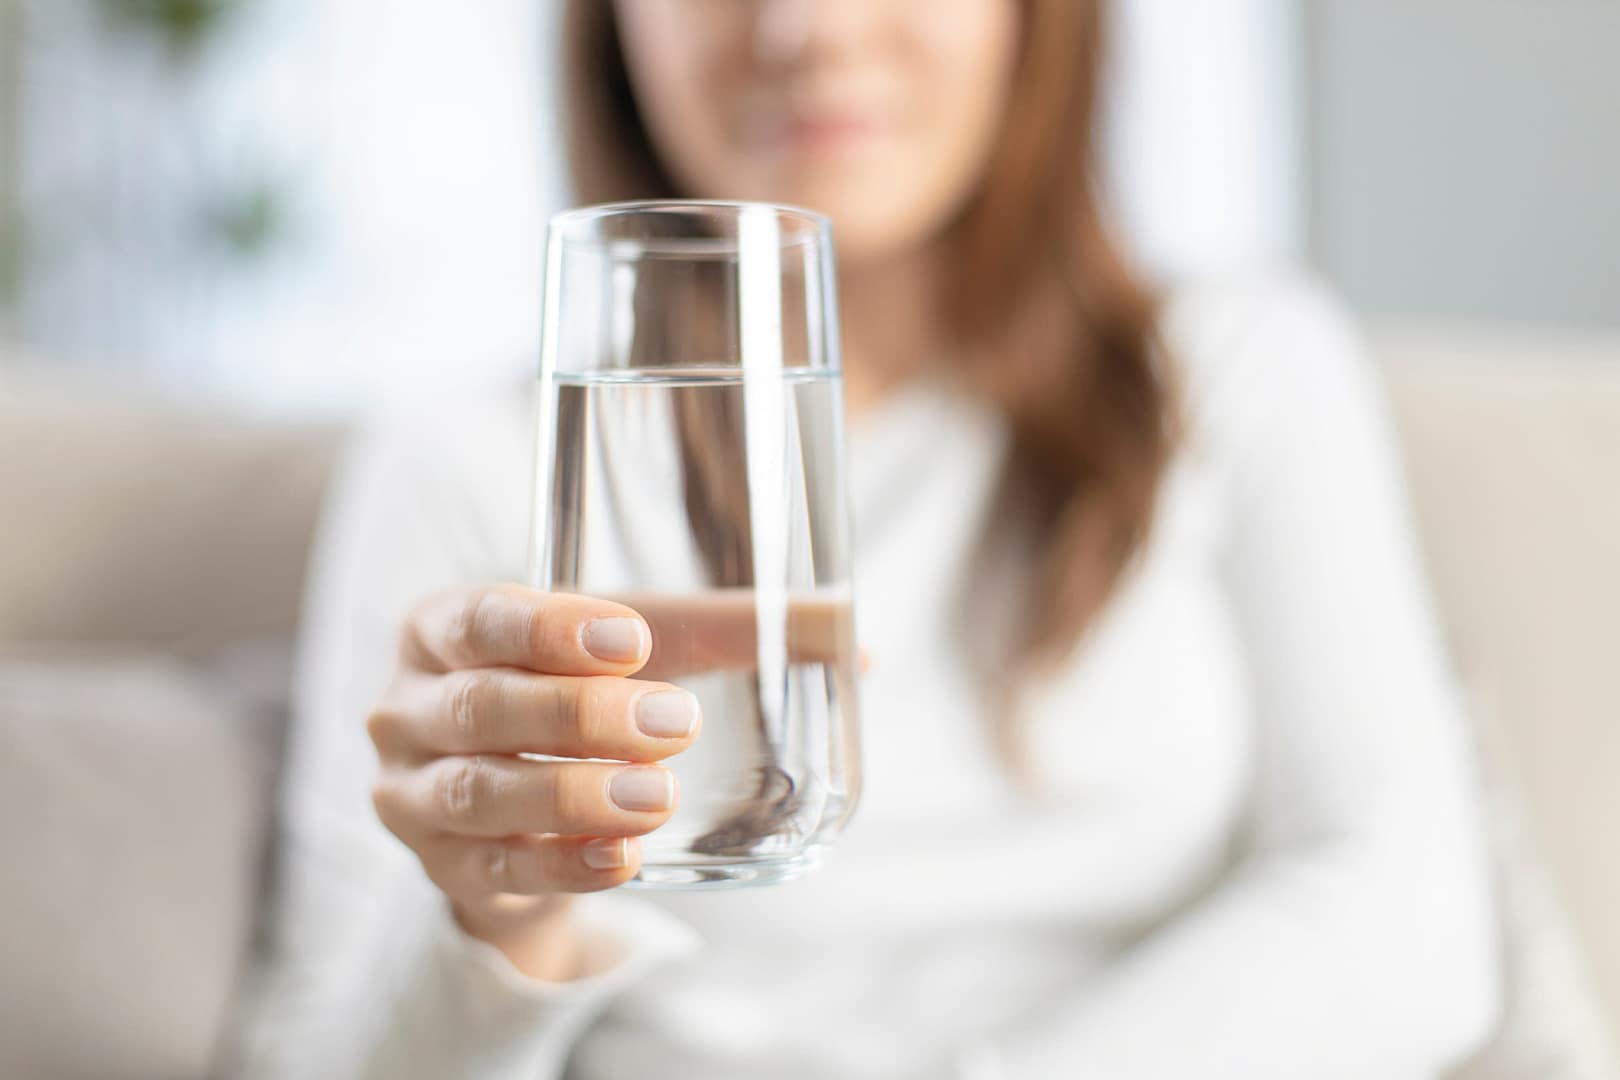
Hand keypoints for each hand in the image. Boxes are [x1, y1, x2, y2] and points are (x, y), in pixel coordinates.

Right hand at [366, 584, 700, 977]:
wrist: (520, 800)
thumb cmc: (576, 691)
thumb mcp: (642, 648)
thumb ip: (733, 632)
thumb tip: (849, 631)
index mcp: (441, 627)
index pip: (482, 618)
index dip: (551, 629)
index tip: (633, 641)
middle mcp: (406, 706)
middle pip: (481, 705)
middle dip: (578, 716)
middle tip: (674, 724)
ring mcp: (411, 792)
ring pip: (478, 792)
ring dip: (571, 795)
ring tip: (658, 797)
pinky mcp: (441, 866)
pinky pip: (496, 870)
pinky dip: (562, 864)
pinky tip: (622, 858)